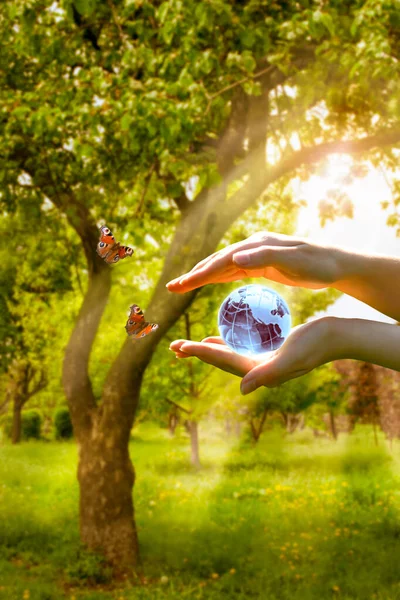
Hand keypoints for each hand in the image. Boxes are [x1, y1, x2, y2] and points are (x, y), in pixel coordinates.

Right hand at [166, 232, 343, 292]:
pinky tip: (211, 283)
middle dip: (194, 274)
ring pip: (223, 266)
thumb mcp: (293, 261)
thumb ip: (264, 257)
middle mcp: (252, 246)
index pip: (222, 261)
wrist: (335, 263)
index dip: (200, 274)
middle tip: (171, 288)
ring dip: (203, 276)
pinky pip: (234, 272)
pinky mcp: (261, 264)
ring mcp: (256, 254)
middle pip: (217, 261)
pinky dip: (219, 277)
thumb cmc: (317, 264)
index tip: (180, 285)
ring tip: (183, 286)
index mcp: (256, 245)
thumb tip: (234, 257)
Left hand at [169, 317, 340, 392]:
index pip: (223, 360)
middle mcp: (257, 369)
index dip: (200, 353)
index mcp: (259, 371)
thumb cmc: (315, 345)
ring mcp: (262, 361)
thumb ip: (266, 374)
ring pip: (227, 355)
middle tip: (173, 347)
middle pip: (220, 360)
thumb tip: (242, 390)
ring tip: (188, 347)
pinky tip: (218, 338)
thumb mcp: (290, 358)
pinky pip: (239, 348)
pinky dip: (224, 343)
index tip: (180, 346)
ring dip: (206, 350)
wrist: (336, 339)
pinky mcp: (268, 352)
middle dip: (196, 354)